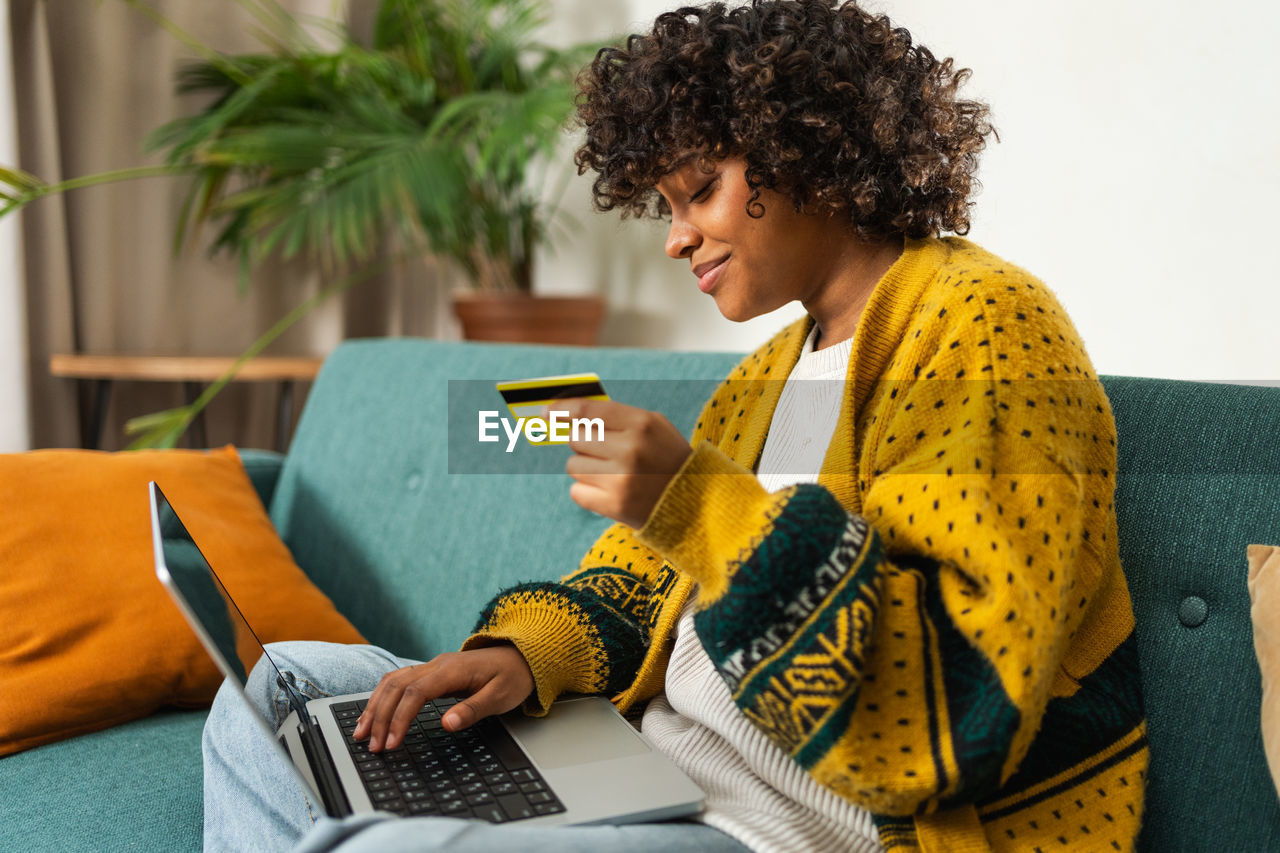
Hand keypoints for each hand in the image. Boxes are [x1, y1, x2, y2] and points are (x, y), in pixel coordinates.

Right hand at [352, 645, 532, 751]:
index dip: (400, 719)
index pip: (415, 694)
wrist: (521, 655)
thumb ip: (473, 710)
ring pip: (392, 682)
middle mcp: (437, 665)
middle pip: (396, 687)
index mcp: (452, 670)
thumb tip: (446, 725)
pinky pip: (399, 681)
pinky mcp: (432, 672)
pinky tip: (375, 713)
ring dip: (375, 706)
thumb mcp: (501, 697)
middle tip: (372, 746)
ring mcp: (432, 666)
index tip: (392, 743)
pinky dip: (383, 697)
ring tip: (362, 732)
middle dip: (380, 716)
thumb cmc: (513, 676)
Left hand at [557, 398, 691, 528]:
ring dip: (586, 470)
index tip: (546, 413)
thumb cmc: (666, 458)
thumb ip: (614, 415)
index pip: (588, 411)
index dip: (562, 410)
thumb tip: (565, 412)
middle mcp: (630, 449)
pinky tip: (610, 492)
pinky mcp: (614, 505)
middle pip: (576, 438)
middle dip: (584, 444)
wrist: (695, 503)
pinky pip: (576, 491)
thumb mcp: (652, 427)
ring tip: (614, 475)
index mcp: (642, 424)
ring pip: (573, 466)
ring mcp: (621, 479)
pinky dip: (588, 492)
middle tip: (606, 454)